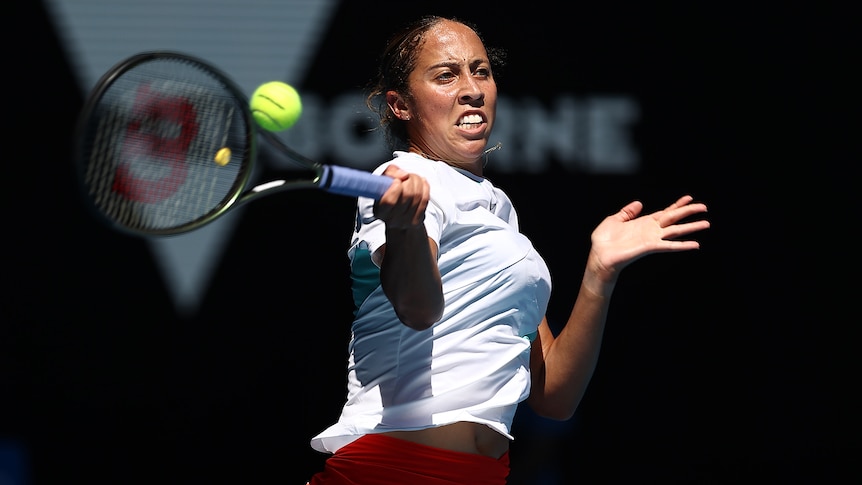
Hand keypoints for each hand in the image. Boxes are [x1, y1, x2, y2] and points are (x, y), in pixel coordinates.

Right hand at [374, 165, 430, 228]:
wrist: (397, 211)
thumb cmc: (388, 192)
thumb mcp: (384, 179)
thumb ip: (390, 173)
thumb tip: (404, 175)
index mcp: (379, 211)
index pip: (389, 201)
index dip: (396, 188)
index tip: (397, 181)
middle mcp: (392, 219)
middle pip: (408, 195)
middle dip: (409, 179)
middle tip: (406, 176)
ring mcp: (406, 222)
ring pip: (418, 195)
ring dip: (417, 181)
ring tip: (412, 178)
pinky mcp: (417, 221)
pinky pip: (425, 199)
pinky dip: (425, 187)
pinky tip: (421, 183)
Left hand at [587, 195, 709, 285]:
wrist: (599, 255)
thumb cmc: (604, 240)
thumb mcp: (614, 220)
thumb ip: (627, 212)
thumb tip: (639, 203)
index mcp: (644, 222)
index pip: (665, 212)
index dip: (677, 205)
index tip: (689, 198)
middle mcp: (651, 230)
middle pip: (674, 218)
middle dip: (689, 212)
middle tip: (704, 207)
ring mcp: (652, 239)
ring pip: (676, 231)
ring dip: (691, 227)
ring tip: (706, 223)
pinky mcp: (650, 247)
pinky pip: (669, 245)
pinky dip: (682, 245)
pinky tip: (695, 244)